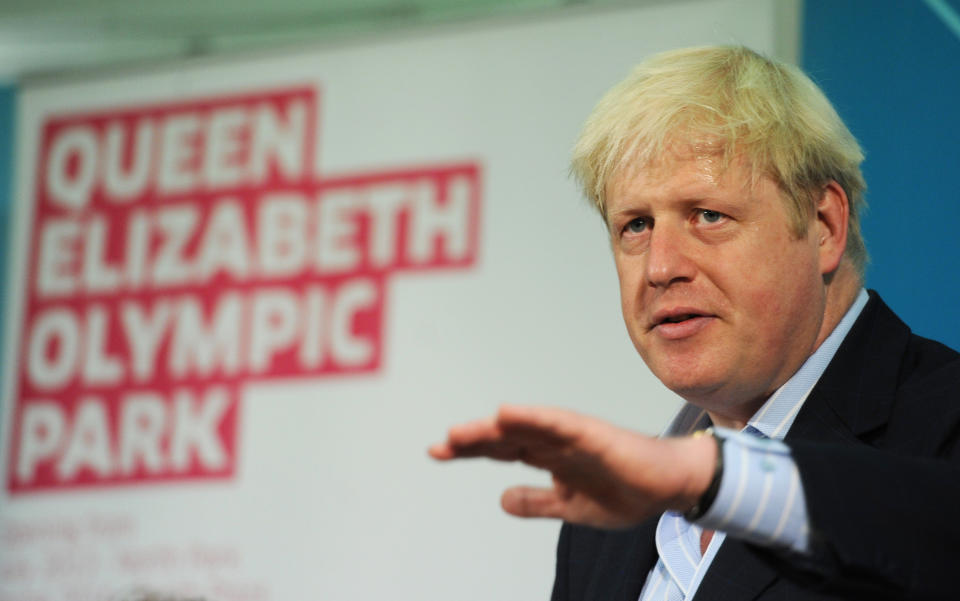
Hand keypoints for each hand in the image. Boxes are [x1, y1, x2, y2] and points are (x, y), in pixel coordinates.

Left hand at [429, 405, 716, 528]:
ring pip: (525, 428)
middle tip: (442, 445)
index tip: (437, 451)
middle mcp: (554, 442)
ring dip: (494, 429)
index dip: (470, 449)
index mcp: (548, 457)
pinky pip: (559, 424)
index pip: (501, 450)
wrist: (670, 487)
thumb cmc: (626, 491)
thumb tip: (502, 499)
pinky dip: (533, 418)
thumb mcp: (570, 507)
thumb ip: (537, 502)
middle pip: (506, 437)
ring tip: (462, 433)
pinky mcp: (592, 434)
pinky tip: (508, 414)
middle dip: (473, 441)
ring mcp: (572, 435)